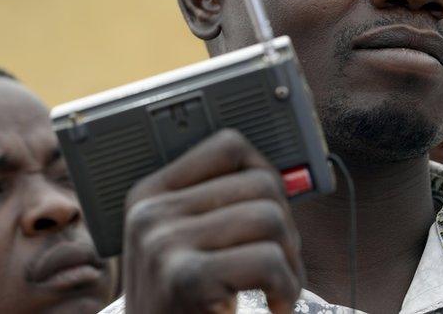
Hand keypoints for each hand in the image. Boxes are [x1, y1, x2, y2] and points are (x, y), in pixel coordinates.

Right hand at [122, 129, 303, 313]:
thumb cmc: (182, 307)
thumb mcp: (183, 248)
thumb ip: (222, 209)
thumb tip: (295, 180)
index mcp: (148, 194)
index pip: (228, 145)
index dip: (266, 174)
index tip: (272, 213)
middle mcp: (149, 212)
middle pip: (260, 184)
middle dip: (287, 228)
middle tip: (281, 268)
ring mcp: (162, 243)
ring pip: (271, 219)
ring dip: (292, 263)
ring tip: (278, 290)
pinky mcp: (184, 278)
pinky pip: (269, 261)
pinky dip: (287, 289)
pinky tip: (274, 307)